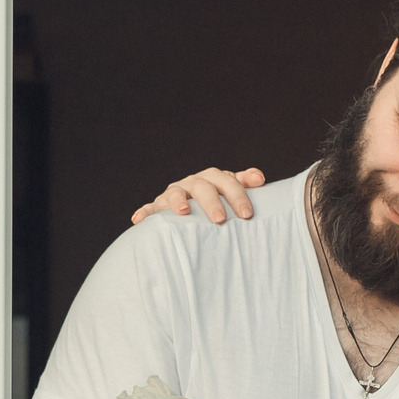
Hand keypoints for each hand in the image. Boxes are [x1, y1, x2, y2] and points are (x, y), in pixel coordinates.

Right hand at [131, 166, 265, 224]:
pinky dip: (145, 213)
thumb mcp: (230, 189)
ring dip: (178, 201)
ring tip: (183, 211)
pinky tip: (138, 220)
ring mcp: (174, 193)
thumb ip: (244, 182)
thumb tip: (260, 179)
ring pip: (175, 193)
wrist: (191, 204)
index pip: (227, 182)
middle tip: (220, 220)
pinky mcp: (158, 205)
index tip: (247, 214)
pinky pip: (150, 208)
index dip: (237, 196)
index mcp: (212, 178)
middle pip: (202, 187)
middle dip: (211, 202)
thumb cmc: (216, 198)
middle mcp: (193, 182)